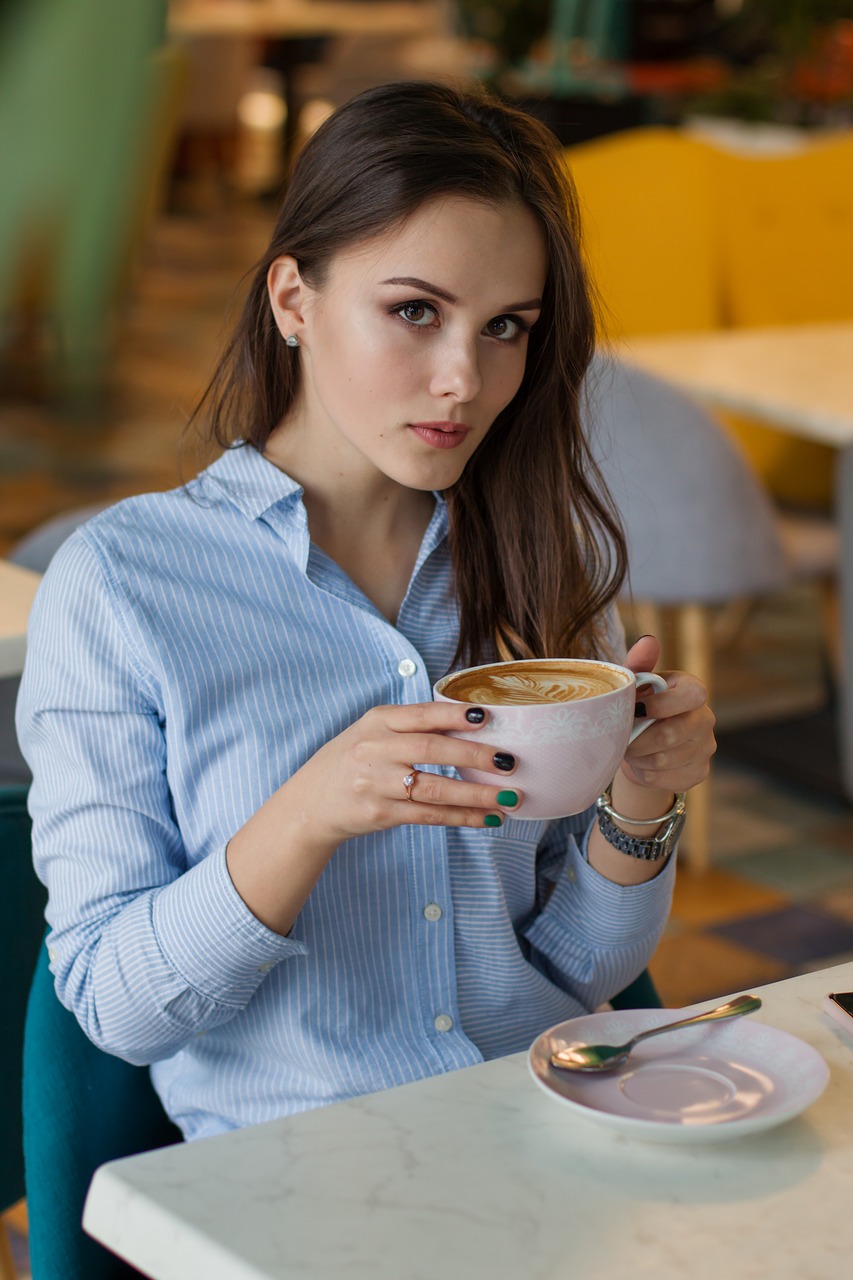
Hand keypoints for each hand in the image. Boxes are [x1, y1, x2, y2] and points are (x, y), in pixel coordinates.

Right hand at [289, 701, 519, 846]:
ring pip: (435, 789)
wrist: (311, 801)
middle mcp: (375, 749)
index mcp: (377, 721)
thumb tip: (473, 723)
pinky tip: (487, 818)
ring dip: (476, 795)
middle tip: (509, 762)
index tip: (486, 717)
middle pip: (432, 750)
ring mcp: (377, 783)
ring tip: (509, 798)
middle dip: (475, 757)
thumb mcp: (374, 730)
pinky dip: (462, 818)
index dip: (454, 715)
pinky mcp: (381, 814)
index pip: (421, 714)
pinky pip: (429, 816)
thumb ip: (413, 725)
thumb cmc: (354, 759)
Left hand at [619, 635, 715, 794]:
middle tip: (621, 739)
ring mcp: (706, 747)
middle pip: (672, 735)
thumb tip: (648, 641)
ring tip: (629, 750)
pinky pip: (667, 780)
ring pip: (666, 760)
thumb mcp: (634, 684)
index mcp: (692, 689)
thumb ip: (638, 663)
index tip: (636, 710)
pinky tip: (641, 764)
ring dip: (638, 758)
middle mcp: (706, 717)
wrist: (640, 744)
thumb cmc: (637, 706)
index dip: (661, 705)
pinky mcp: (699, 773)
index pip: (692, 695)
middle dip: (638, 740)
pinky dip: (646, 775)